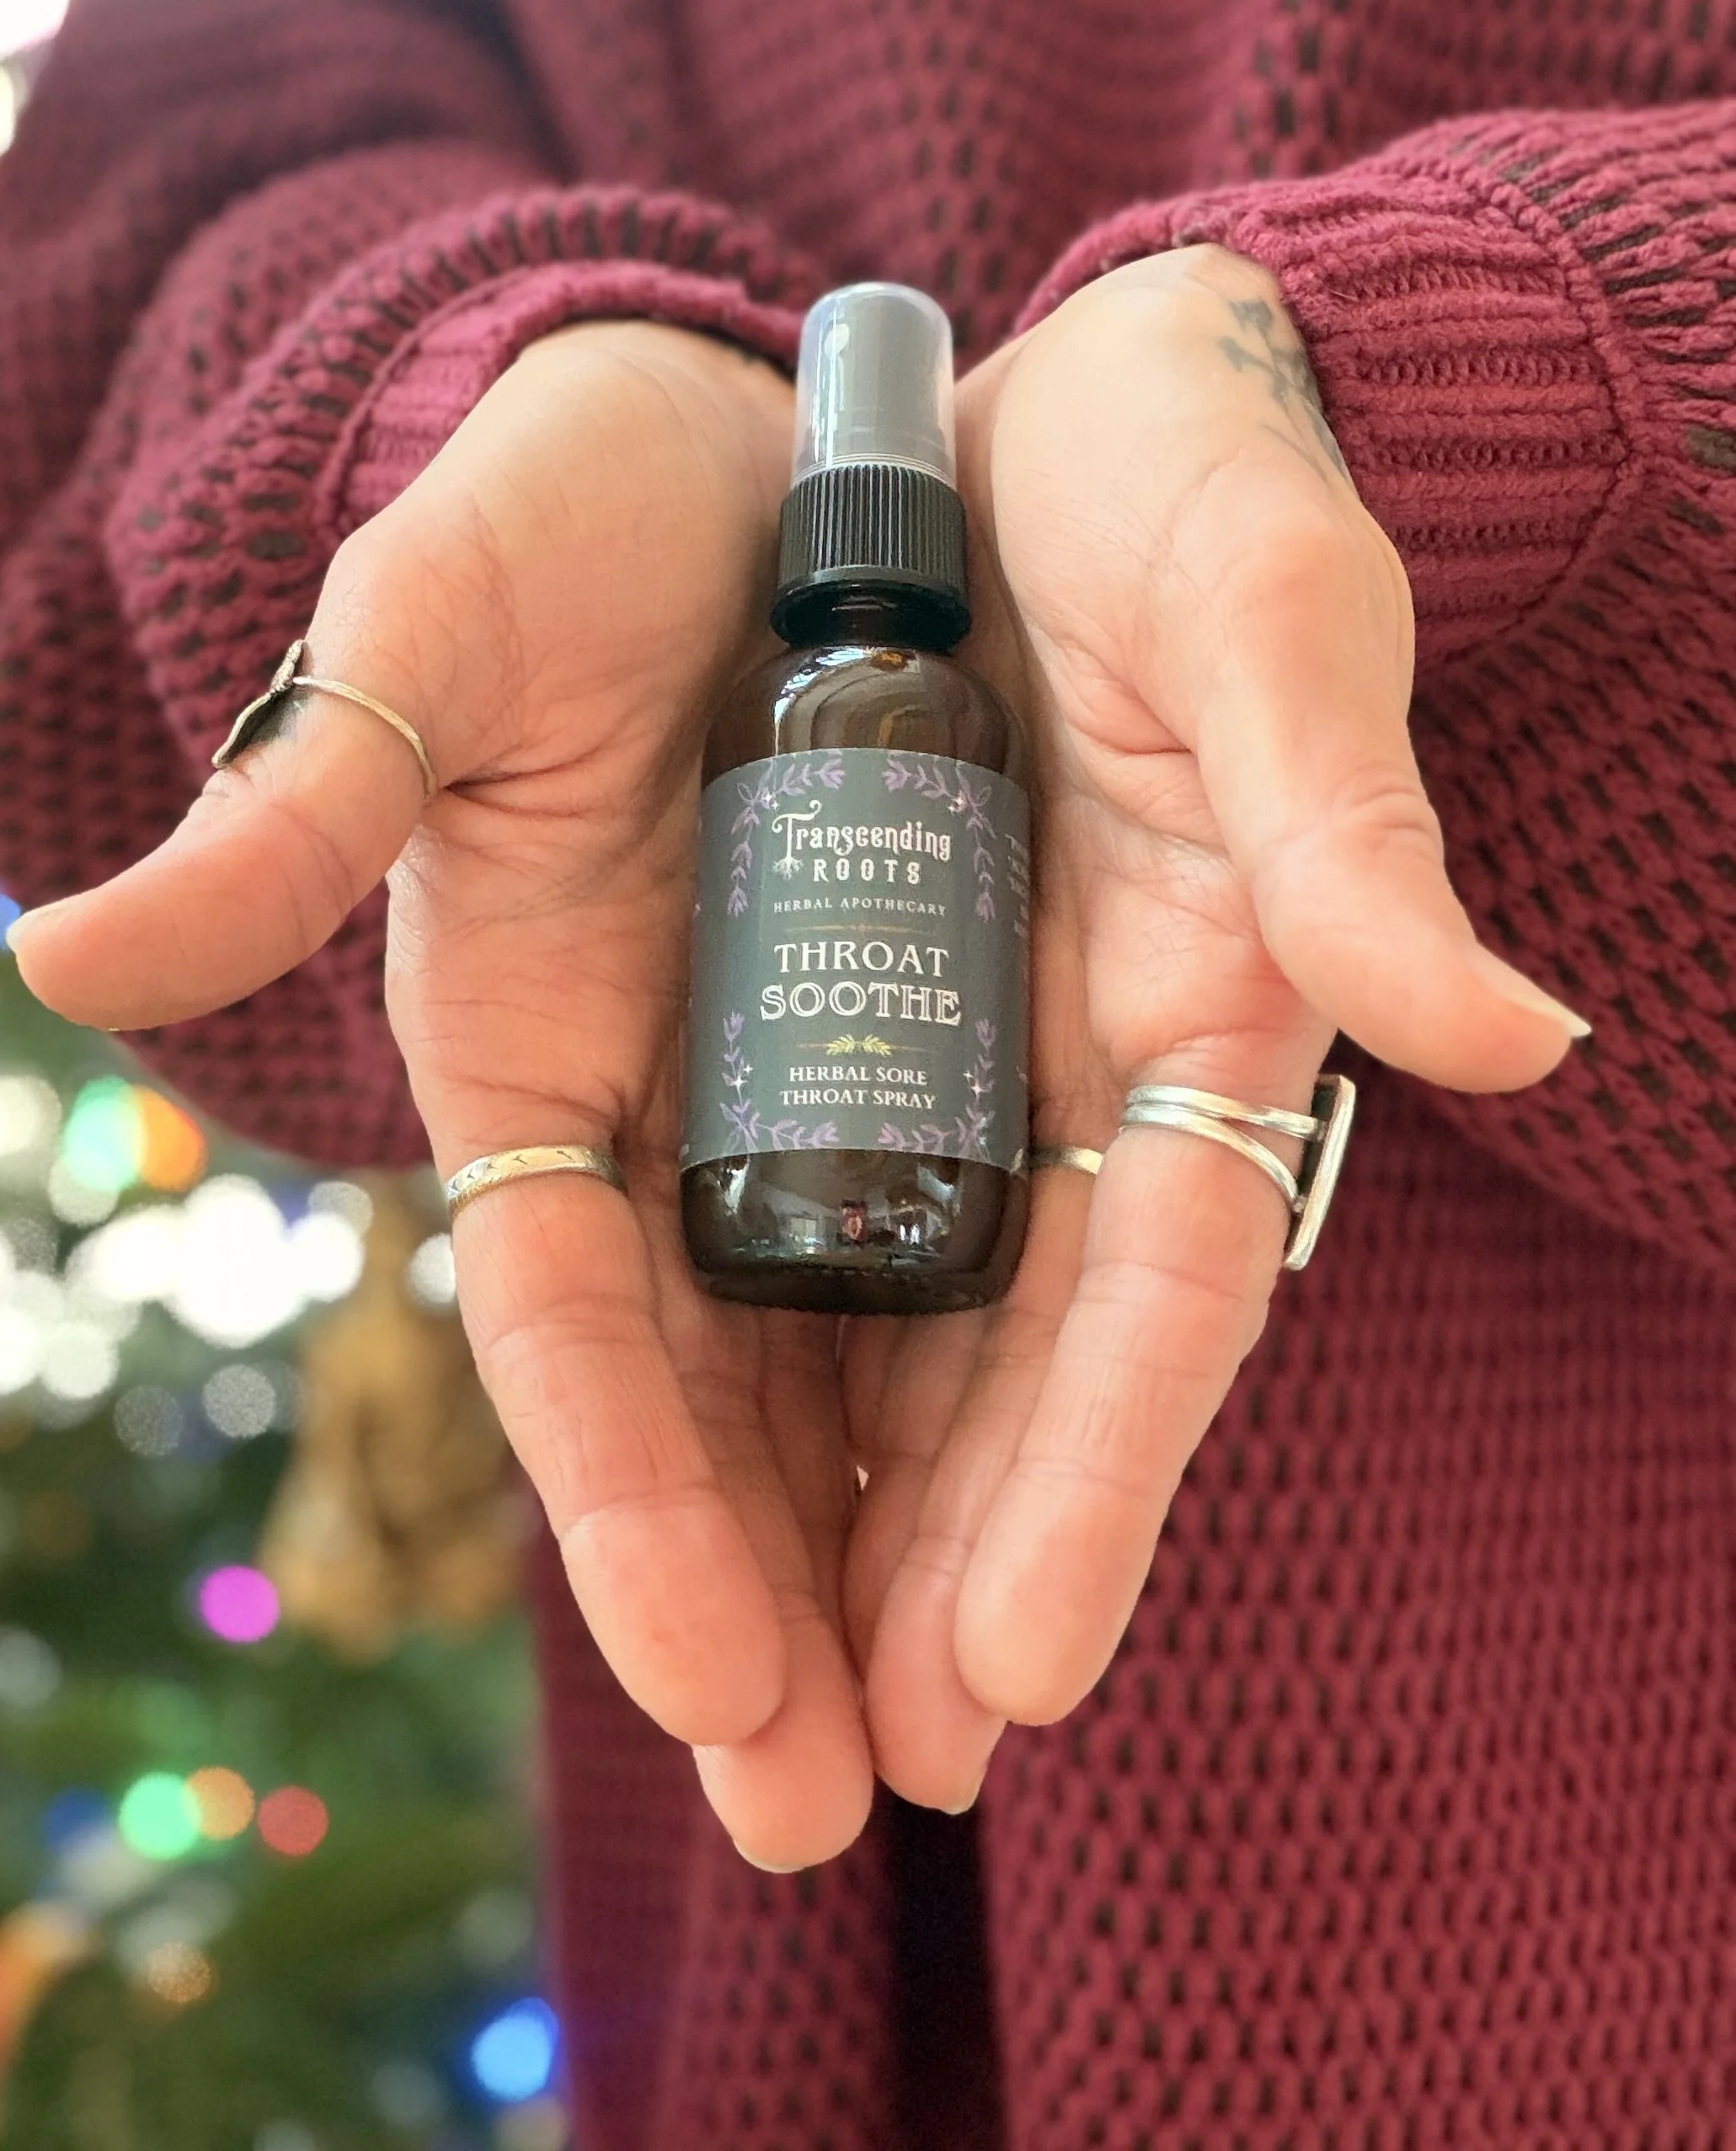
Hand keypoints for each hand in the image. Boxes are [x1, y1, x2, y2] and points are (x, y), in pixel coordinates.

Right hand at [9, 320, 877, 1867]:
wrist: (769, 430)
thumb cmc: (574, 506)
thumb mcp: (433, 628)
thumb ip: (303, 794)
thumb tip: (62, 956)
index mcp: (524, 1042)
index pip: (569, 1327)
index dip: (633, 1506)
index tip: (719, 1685)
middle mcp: (672, 1098)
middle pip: (722, 1396)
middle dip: (773, 1599)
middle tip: (841, 1810)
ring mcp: (823, 1077)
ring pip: (864, 1358)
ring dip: (913, 1541)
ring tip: (971, 1727)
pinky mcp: (970, 1028)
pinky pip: (1006, 1235)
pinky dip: (1030, 1378)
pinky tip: (1069, 1508)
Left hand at [841, 245, 1588, 1808]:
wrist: (1003, 394)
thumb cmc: (1174, 475)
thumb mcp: (1263, 607)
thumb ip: (1344, 816)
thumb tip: (1503, 1036)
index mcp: (1205, 988)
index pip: (1161, 1282)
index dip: (1098, 1471)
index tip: (1021, 1663)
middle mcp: (1067, 1061)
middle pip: (1010, 1363)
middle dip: (946, 1567)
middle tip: (857, 1782)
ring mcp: (926, 1048)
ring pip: (873, 1338)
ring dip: (818, 1533)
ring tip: (761, 1740)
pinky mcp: (780, 1005)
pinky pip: (742, 1216)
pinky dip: (709, 1367)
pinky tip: (675, 1522)